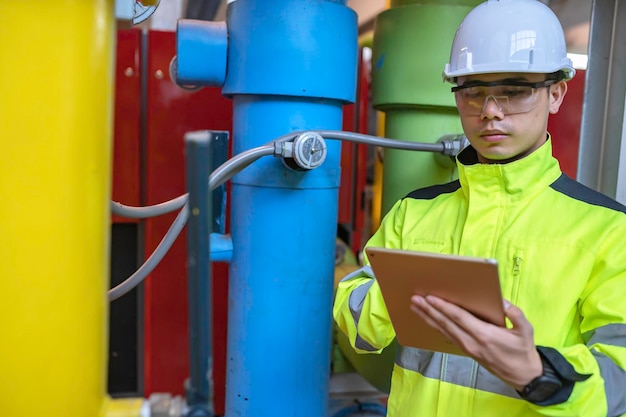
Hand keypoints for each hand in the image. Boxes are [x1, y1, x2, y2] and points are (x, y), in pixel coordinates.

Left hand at [410, 295, 541, 390]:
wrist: (524, 376)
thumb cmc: (523, 351)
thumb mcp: (526, 330)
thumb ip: (514, 313)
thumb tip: (501, 301)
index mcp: (484, 334)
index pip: (459, 318)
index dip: (443, 307)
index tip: (430, 298)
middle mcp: (472, 342)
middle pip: (446, 323)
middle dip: (429, 310)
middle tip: (415, 299)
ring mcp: (467, 348)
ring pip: (443, 330)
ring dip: (428, 318)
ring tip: (415, 307)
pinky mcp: (467, 351)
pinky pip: (448, 336)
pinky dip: (436, 327)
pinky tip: (429, 320)